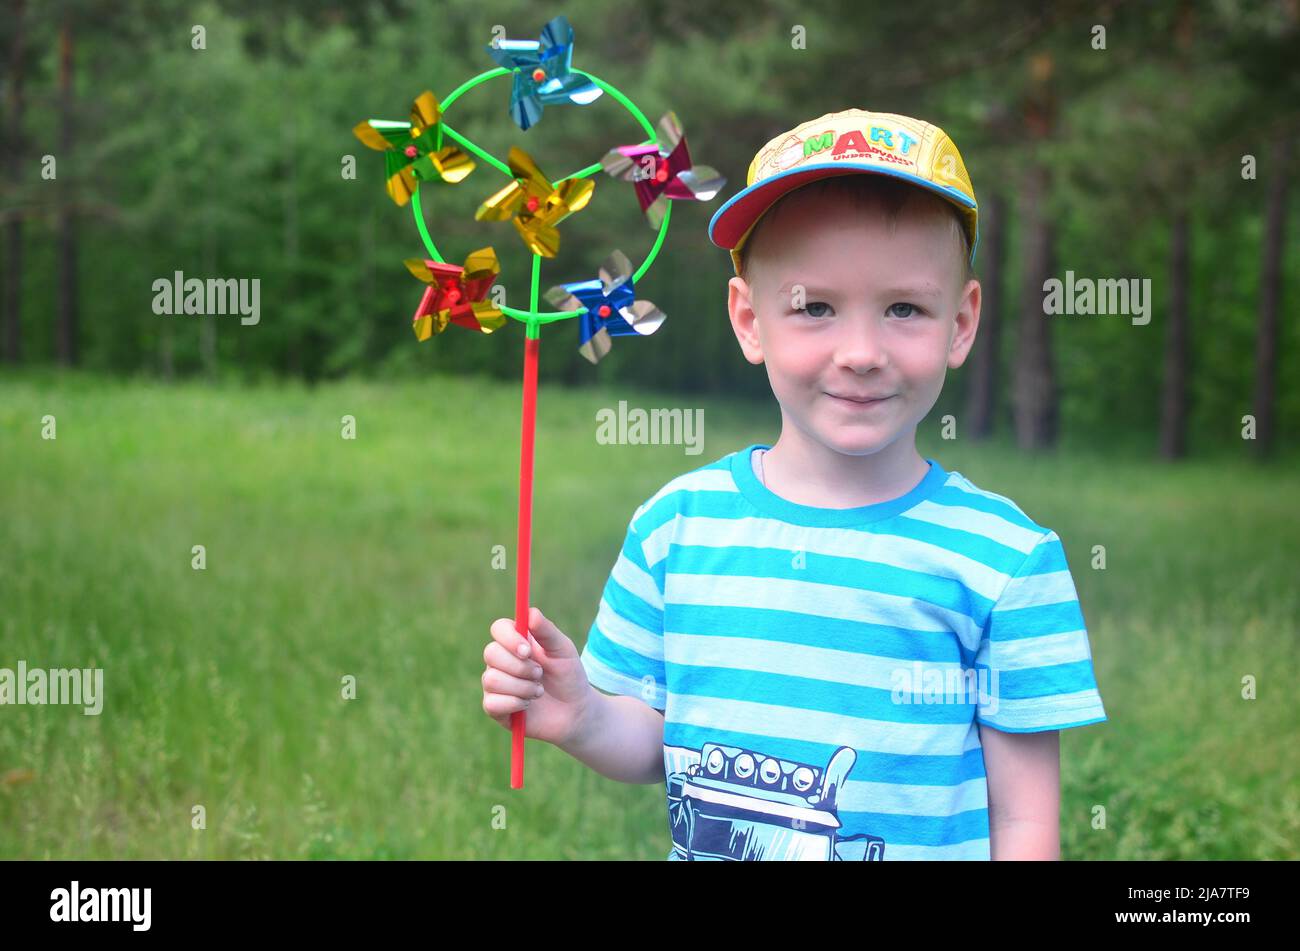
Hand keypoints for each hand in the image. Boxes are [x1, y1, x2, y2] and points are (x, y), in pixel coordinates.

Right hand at [482, 606, 595, 747]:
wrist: (575, 711)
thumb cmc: (569, 676)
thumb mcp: (563, 650)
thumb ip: (547, 630)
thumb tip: (531, 612)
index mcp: (516, 641)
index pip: (498, 629)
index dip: (509, 638)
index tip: (527, 650)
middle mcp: (501, 660)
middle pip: (490, 653)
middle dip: (519, 667)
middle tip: (540, 674)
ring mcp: (496, 684)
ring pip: (492, 679)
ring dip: (522, 687)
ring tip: (538, 691)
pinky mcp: (495, 707)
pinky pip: (492, 703)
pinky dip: (515, 704)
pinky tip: (528, 706)